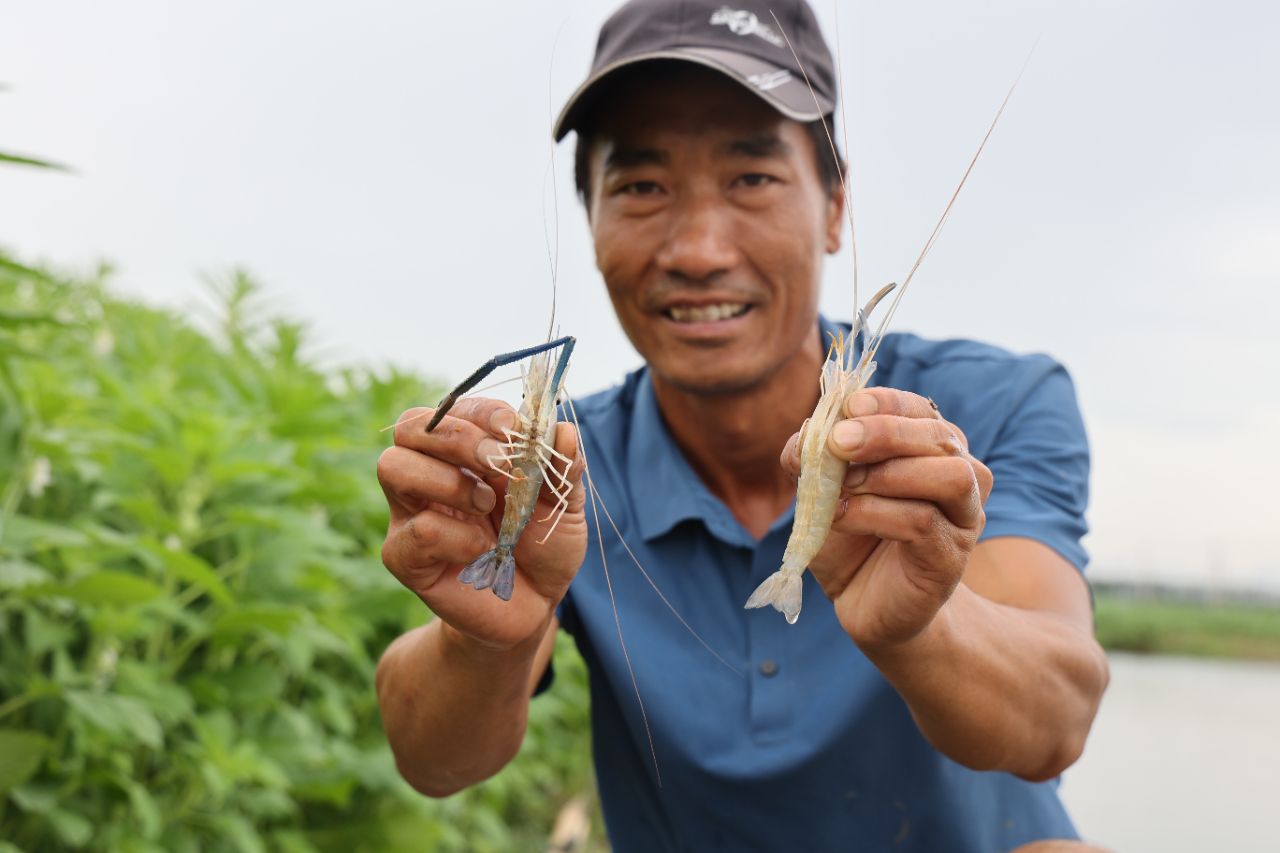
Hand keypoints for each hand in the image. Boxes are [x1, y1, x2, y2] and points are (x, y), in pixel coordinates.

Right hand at [378, 398, 586, 650]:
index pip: (454, 409)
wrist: (532, 606)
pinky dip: (456, 536)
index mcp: (465, 451)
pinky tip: (482, 550)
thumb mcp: (564, 504)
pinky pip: (415, 531)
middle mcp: (430, 473)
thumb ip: (562, 466)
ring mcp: (411, 513)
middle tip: (499, 465)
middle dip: (458, 437)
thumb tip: (563, 429)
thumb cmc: (542, 545)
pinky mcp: (404, 556)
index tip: (515, 431)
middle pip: (410, 427)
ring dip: (447, 480)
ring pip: (393, 466)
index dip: (483, 413)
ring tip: (487, 506)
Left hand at [780, 387, 992, 648]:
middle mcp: (960, 476)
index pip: (921, 410)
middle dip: (886, 433)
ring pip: (949, 476)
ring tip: (844, 488)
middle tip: (838, 442)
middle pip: (940, 437)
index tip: (848, 407)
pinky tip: (843, 517)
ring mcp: (963, 517)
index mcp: (930, 450)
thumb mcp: (822, 491)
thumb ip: (812, 460)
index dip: (887, 402)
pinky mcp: (952, 556)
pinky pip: (923, 522)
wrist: (864, 603)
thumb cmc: (849, 538)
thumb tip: (803, 440)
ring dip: (889, 474)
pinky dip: (876, 513)